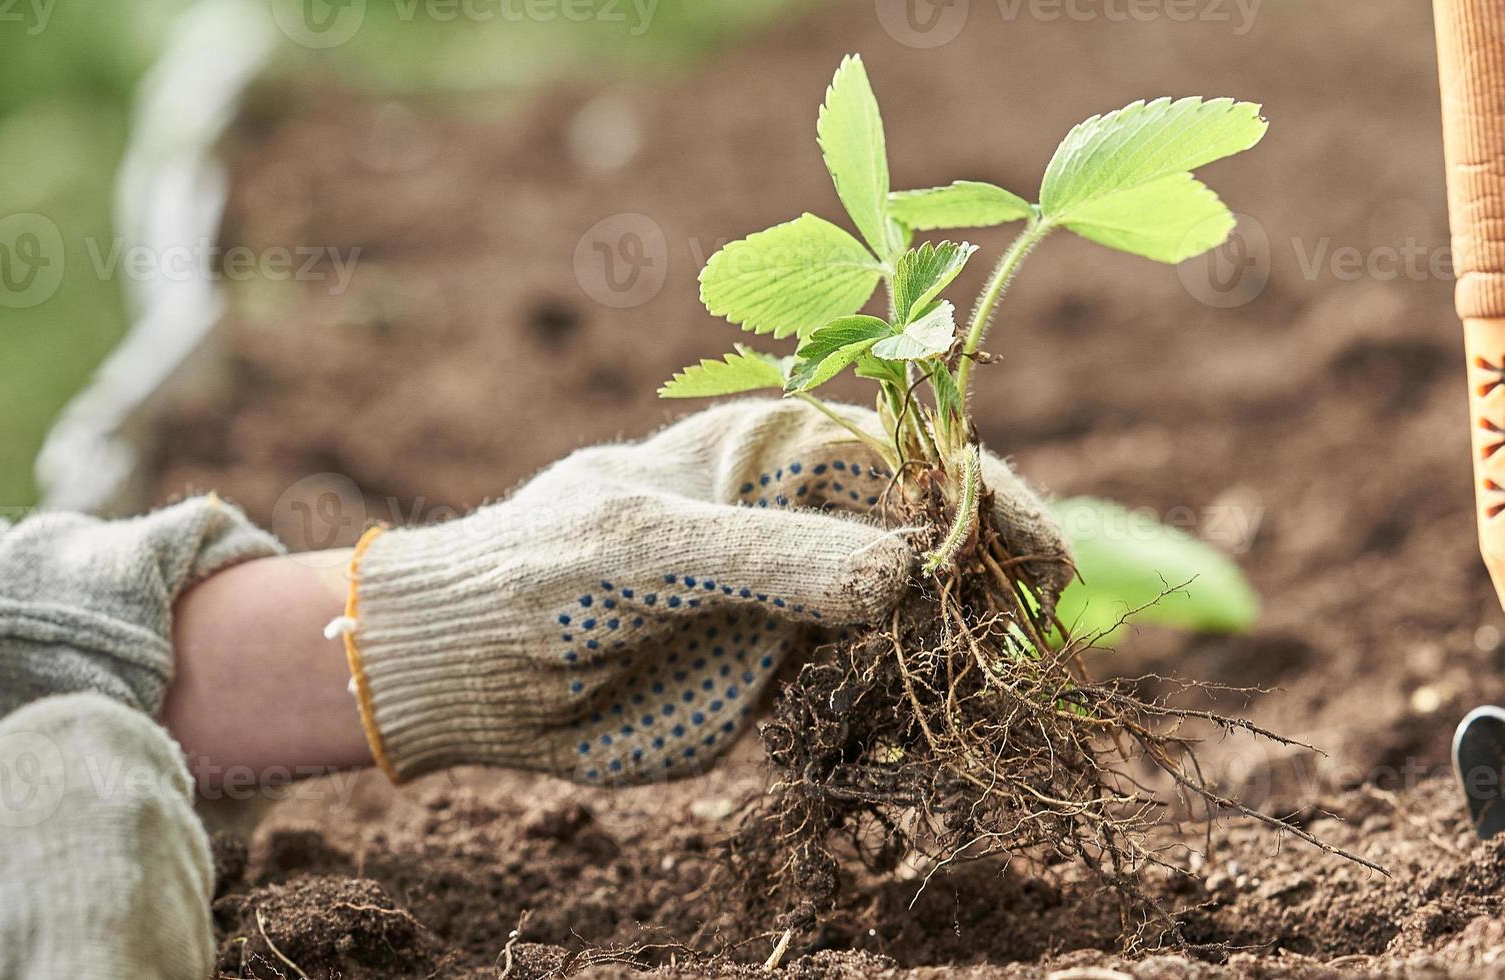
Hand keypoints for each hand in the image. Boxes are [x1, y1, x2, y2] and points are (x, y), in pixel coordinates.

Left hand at [341, 399, 1065, 784]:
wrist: (463, 674)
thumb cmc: (539, 573)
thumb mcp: (649, 551)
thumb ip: (773, 559)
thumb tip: (907, 573)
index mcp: (779, 451)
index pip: (917, 454)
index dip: (990, 497)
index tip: (1040, 561)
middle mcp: (806, 515)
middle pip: (940, 528)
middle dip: (1000, 570)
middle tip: (1037, 628)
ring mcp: (804, 593)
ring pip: (923, 604)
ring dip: (972, 639)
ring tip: (995, 679)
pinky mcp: (790, 669)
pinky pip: (880, 675)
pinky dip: (923, 695)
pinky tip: (943, 718)